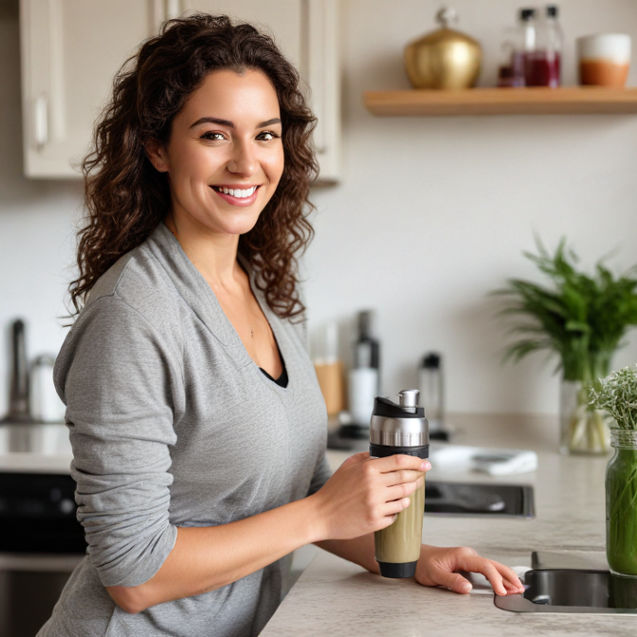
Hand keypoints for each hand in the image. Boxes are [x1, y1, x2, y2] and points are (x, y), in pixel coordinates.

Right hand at [312, 452, 429, 540]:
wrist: (321, 515)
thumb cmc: (334, 490)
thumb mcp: (348, 466)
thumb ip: (366, 458)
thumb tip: (384, 455)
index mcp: (367, 470)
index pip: (400, 461)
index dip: (416, 462)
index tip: (425, 464)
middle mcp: (373, 486)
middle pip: (406, 479)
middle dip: (417, 477)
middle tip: (421, 477)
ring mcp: (375, 505)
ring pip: (404, 497)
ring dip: (409, 494)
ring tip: (407, 492)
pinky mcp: (375, 521)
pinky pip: (395, 515)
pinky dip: (396, 510)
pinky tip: (392, 507)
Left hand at [415, 545, 524, 595]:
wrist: (416, 557)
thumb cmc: (424, 563)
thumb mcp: (435, 574)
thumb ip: (451, 580)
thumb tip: (468, 587)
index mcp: (462, 555)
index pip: (485, 566)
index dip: (495, 579)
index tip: (501, 591)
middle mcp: (468, 555)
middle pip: (493, 564)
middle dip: (508, 576)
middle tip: (520, 588)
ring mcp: (469, 558)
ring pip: (492, 566)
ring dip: (505, 576)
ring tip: (517, 587)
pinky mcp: (469, 563)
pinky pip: (487, 569)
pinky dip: (498, 576)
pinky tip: (503, 583)